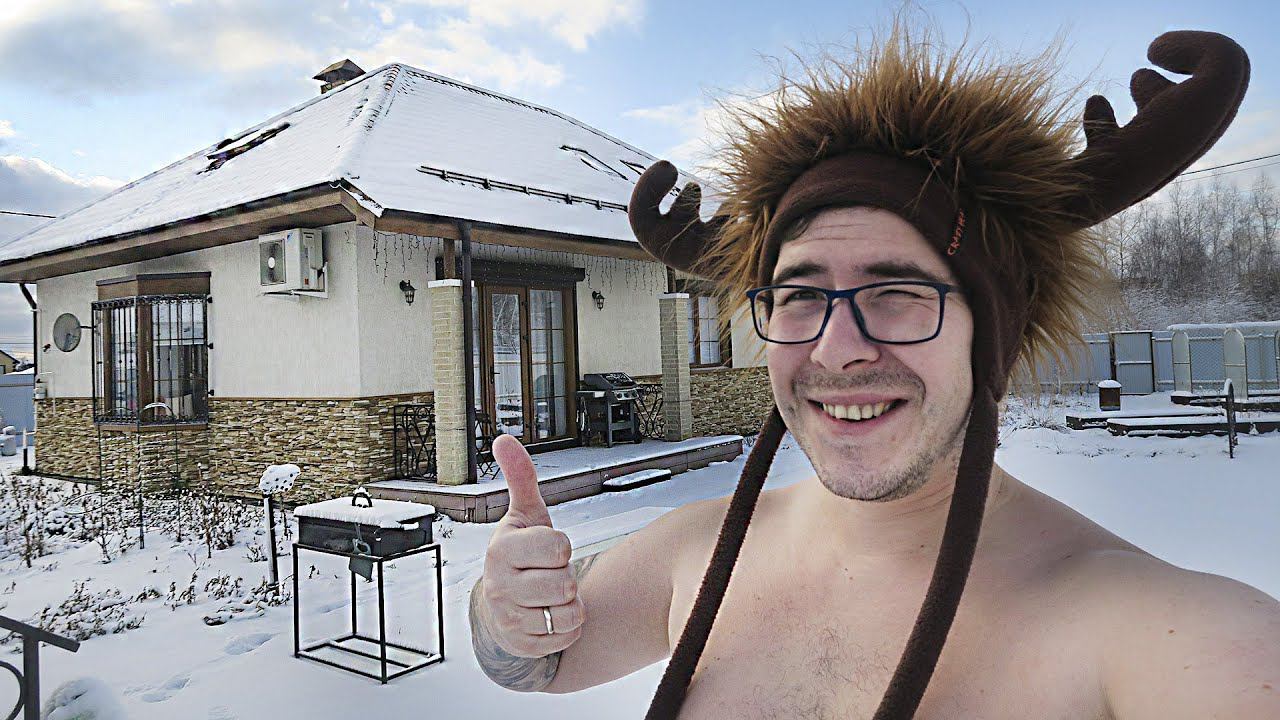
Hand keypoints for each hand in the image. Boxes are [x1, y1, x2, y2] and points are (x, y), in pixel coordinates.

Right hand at [477, 434, 584, 657]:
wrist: (500, 603)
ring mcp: (509, 618)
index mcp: (501, 550)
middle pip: (564, 584)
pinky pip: (567, 636)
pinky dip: (568, 626)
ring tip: (553, 593)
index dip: (561, 546)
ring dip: (571, 603)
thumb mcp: (524, 514)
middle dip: (566, 576)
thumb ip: (520, 478)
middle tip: (550, 572)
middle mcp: (500, 586)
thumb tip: (504, 440)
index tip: (548, 547)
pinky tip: (551, 613)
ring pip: (568, 613)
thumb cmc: (520, 553)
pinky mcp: (523, 644)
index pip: (557, 547)